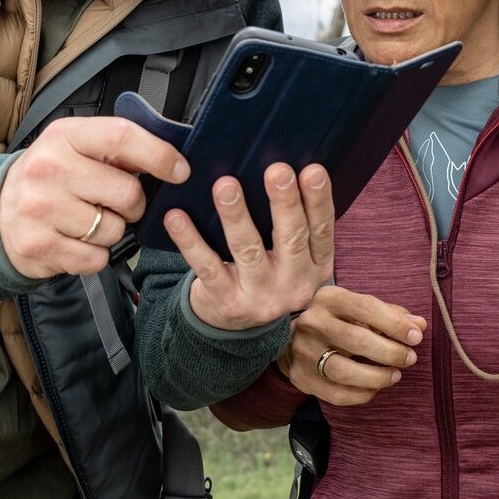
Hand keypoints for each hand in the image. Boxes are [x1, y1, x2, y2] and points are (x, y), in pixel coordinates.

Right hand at [0, 117, 188, 278]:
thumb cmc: (50, 178)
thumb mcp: (74, 147)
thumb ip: (116, 149)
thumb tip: (170, 159)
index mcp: (64, 136)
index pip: (122, 137)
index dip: (159, 155)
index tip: (179, 170)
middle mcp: (49, 169)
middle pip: (127, 192)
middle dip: (134, 204)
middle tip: (115, 203)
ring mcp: (41, 208)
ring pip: (114, 230)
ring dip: (111, 231)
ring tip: (87, 221)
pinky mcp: (39, 245)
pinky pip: (96, 258)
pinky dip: (95, 255)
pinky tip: (76, 241)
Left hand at [169, 163, 334, 330]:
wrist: (236, 329)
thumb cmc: (265, 273)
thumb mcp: (291, 257)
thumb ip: (292, 223)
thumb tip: (280, 169)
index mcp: (316, 266)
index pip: (322, 230)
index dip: (319, 200)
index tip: (312, 170)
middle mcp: (294, 284)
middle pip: (292, 238)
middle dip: (284, 203)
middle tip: (277, 171)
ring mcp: (260, 297)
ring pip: (248, 251)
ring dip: (236, 216)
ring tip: (225, 186)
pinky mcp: (227, 303)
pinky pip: (207, 267)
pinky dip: (190, 241)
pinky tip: (176, 217)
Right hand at [276, 285, 425, 406]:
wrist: (292, 340)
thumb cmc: (337, 321)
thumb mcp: (359, 309)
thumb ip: (389, 315)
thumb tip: (419, 325)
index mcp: (328, 298)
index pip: (365, 308)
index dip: (394, 324)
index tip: (416, 337)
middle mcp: (312, 322)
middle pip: (356, 340)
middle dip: (390, 352)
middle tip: (409, 359)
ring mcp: (303, 352)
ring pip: (344, 371)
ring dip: (377, 377)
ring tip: (395, 375)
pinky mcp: (301, 377)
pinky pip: (336, 394)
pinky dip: (362, 394)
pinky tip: (375, 388)